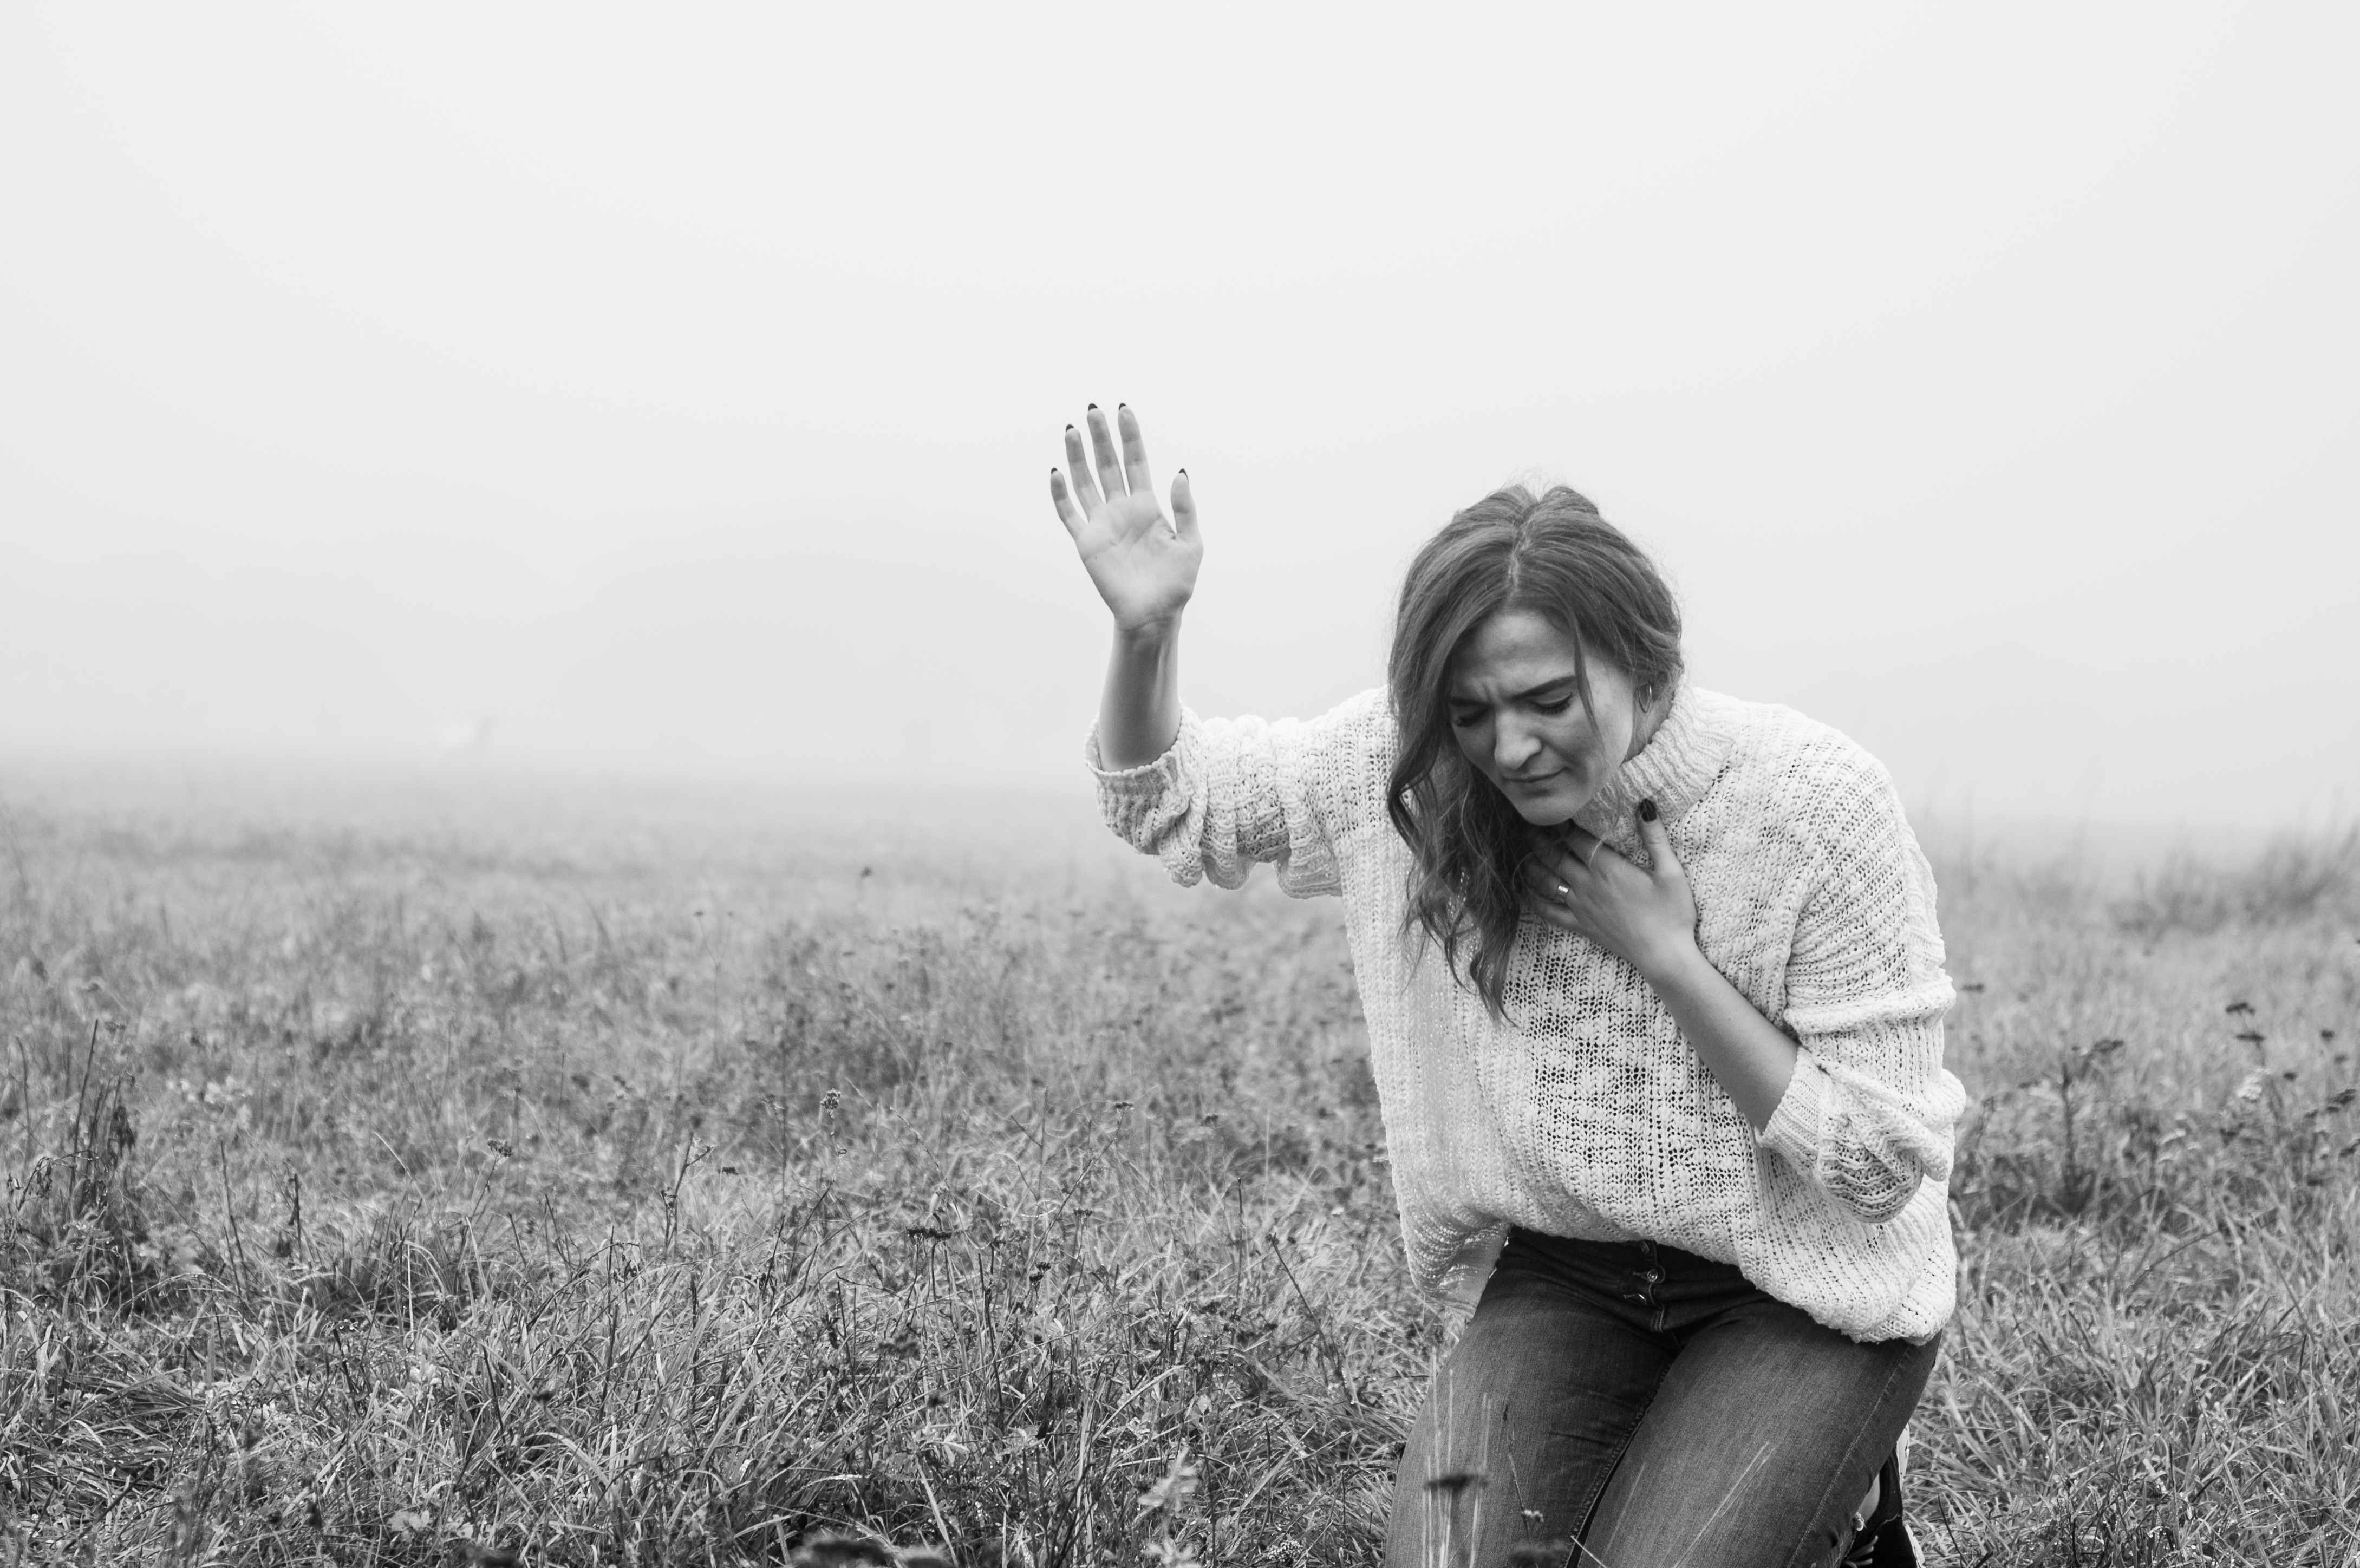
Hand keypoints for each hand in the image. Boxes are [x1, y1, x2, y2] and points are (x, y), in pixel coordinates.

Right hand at [1050, 405, 1199, 636]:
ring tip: (1072, 430)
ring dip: (1077, 457)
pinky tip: (1056, 473)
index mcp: (1148, 506)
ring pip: (1085, 482)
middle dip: (1100, 437)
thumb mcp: (1191, 544)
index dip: (1130, 436)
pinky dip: (1060, 495)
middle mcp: (1122, 510)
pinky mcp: (1086, 543)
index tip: (1124, 410)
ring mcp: (1102, 524)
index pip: (1136, 461)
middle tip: (1093, 409)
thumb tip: (1179, 472)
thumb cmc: (1176, 583)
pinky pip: (1069, 515)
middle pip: (1108, 464)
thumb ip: (1185, 508)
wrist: (1154, 615)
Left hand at [1521, 802, 1699, 983]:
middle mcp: (1587, 885)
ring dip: (1533, 864)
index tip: (1554, 812)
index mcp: (1607, 868)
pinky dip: (1534, 901)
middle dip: (1540, 839)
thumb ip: (1655, 837)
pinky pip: (1550, 912)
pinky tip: (1524, 892)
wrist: (1664, 955)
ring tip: (1523, 850)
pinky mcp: (1581, 926)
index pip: (1575, 839)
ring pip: (1547, 881)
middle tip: (1528, 825)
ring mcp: (1581, 907)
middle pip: (1555, 856)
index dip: (1562, 824)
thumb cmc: (1672, 913)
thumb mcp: (1670, 872)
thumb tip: (1644, 805)